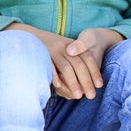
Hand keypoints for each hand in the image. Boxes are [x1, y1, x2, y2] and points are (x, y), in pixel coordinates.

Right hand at [5, 24, 120, 99]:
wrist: (31, 34)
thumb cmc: (53, 45)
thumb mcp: (67, 48)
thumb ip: (77, 59)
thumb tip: (89, 79)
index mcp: (74, 45)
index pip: (88, 59)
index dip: (94, 72)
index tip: (99, 85)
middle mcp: (65, 47)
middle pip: (79, 65)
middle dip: (86, 81)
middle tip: (91, 96)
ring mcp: (53, 50)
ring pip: (66, 67)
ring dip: (73, 82)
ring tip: (78, 96)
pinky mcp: (42, 54)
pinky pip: (50, 66)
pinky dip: (54, 75)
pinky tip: (58, 86)